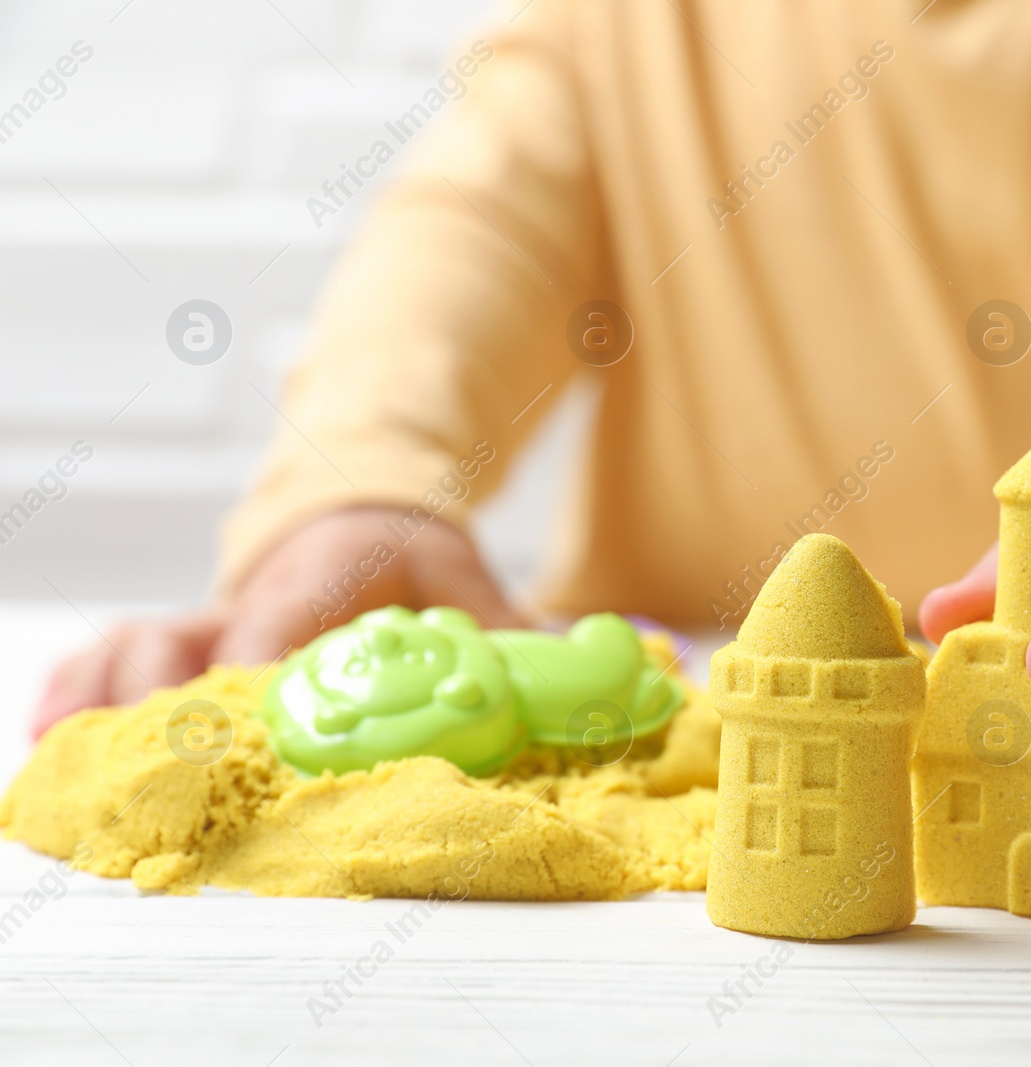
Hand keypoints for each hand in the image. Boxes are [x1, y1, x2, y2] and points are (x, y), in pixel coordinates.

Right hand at [31, 507, 523, 738]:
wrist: (359, 507)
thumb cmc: (410, 553)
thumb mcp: (466, 578)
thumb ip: (513, 629)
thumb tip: (583, 664)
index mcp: (319, 577)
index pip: (275, 628)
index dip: (258, 681)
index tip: (249, 731)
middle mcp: (249, 601)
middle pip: (182, 645)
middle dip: (164, 706)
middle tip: (160, 765)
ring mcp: (207, 621)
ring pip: (132, 650)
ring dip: (106, 704)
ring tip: (81, 763)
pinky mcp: (184, 638)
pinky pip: (106, 657)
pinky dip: (76, 690)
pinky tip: (55, 735)